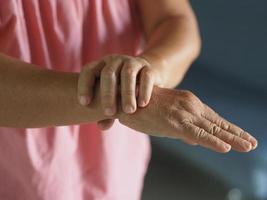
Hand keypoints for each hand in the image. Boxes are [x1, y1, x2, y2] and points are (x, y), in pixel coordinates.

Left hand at [77, 55, 162, 129]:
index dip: (84, 85)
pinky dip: (144, 90)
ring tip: (129, 111)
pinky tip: (142, 104)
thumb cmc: (123, 91)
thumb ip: (106, 113)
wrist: (146, 76)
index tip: (85, 103)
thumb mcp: (113, 99)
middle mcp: (116, 61)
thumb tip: (101, 126)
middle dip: (107, 93)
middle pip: (108, 73)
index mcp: (102, 66)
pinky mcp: (148, 68)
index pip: (88, 71)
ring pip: (128, 74)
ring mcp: (133, 62)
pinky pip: (146, 76)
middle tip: (109, 112)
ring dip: (127, 92)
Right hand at [118, 87, 257, 152]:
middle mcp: (190, 107)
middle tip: (253, 144)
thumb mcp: (167, 119)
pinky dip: (212, 141)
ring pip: (212, 129)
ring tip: (248, 146)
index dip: (230, 130)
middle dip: (236, 134)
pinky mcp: (174, 122)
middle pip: (217, 124)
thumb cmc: (144, 109)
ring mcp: (184, 114)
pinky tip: (225, 148)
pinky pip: (197, 134)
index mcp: (189, 105)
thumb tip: (196, 141)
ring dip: (232, 139)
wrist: (125, 98)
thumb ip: (183, 129)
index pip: (214, 120)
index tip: (244, 138)